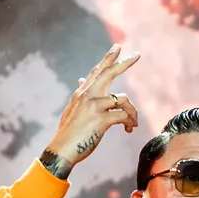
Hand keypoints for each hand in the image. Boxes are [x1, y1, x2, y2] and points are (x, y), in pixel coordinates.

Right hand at [41, 43, 140, 178]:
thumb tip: (82, 80)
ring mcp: (94, 107)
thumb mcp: (73, 109)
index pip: (97, 71)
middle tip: (137, 54)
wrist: (62, 150)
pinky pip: (123, 116)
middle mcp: (88, 95)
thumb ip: (80, 94)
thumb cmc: (70, 132)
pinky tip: (129, 129)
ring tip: (133, 123)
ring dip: (133, 112)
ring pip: (123, 100)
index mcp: (83, 93)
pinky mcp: (101, 120)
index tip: (118, 47)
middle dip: (124, 63)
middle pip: (109, 73)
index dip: (108, 58)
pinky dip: (130, 122)